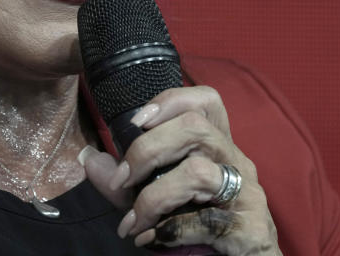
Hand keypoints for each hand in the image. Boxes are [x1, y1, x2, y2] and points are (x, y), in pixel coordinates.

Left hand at [81, 86, 281, 255]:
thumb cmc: (200, 228)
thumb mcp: (156, 199)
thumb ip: (126, 180)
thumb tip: (87, 159)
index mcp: (217, 147)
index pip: (206, 101)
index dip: (170, 101)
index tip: (137, 122)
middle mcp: (237, 161)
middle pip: (195, 127)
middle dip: (148, 149)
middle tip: (123, 179)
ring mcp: (248, 193)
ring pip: (197, 172)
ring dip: (154, 197)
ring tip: (133, 221)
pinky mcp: (251, 227)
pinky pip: (205, 221)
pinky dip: (169, 230)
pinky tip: (151, 239)